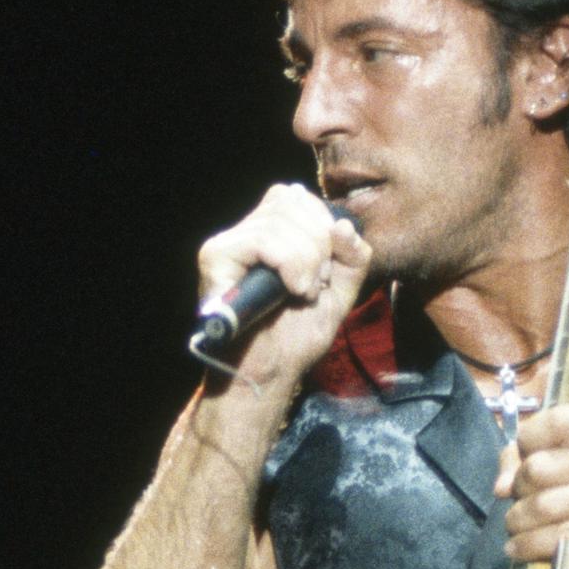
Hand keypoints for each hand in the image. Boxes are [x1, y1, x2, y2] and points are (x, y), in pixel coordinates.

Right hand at [195, 183, 372, 392]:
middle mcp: (243, 232)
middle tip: (314, 285)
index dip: (321, 226)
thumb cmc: (296, 338)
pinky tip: (292, 290)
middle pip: (290, 200)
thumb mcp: (339, 293)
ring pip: (279, 220)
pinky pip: (262, 239)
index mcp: (267, 233)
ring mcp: (227, 244)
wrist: (269, 372)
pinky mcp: (216, 258)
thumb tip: (343, 225)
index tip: (324, 271)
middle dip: (318, 243)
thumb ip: (352, 257)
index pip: (296, 196)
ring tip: (302, 292)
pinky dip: (288, 263)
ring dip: (305, 259)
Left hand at [496, 404, 568, 568]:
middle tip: (518, 510)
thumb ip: (538, 459)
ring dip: (517, 524)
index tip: (522, 470)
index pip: (553, 422)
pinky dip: (529, 546)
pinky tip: (521, 549)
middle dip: (517, 493)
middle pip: (537, 468)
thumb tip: (501, 485)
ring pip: (542, 506)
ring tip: (516, 533)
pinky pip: (559, 536)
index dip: (524, 446)